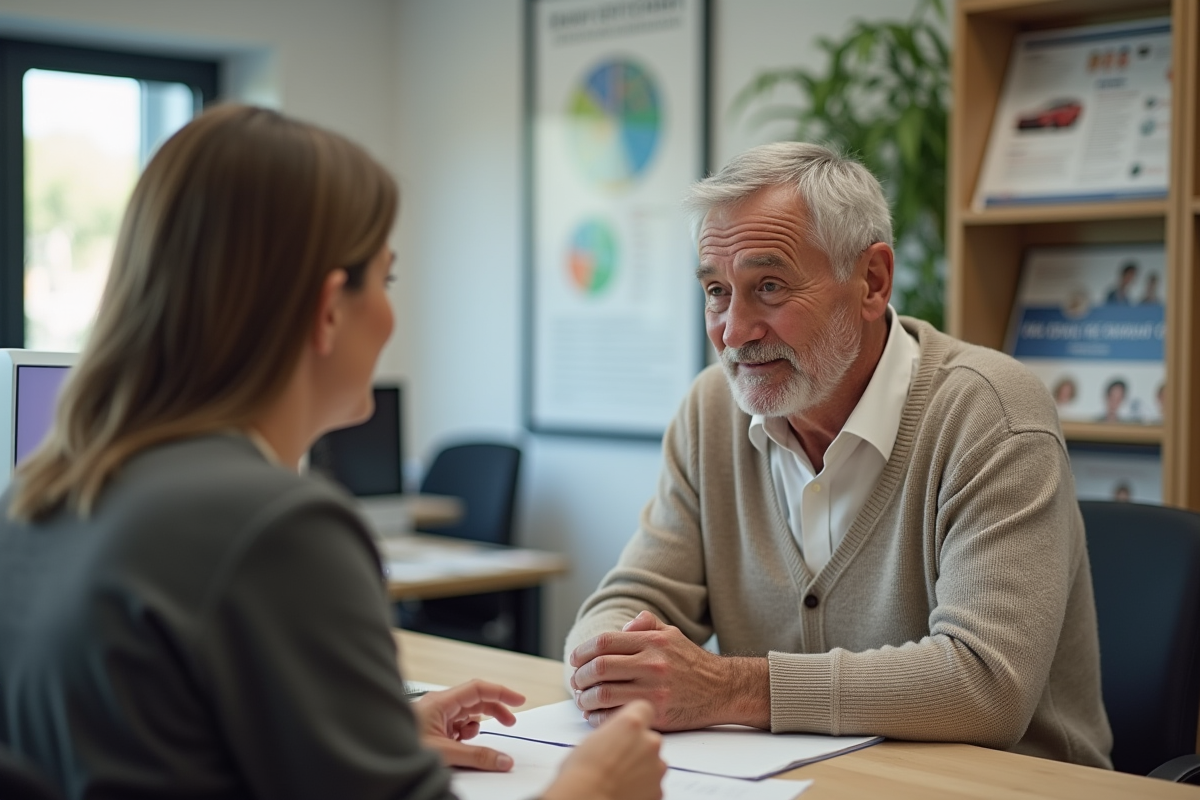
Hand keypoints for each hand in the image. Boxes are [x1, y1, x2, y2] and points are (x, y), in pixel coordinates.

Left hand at [411, 679, 523, 770]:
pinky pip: (458, 729)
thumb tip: (503, 760)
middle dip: (494, 711)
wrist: (378, 755)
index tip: (519, 699)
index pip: (478, 688)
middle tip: (510, 722)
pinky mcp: (433, 729)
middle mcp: (439, 705)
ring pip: (467, 717)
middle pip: (476, 701)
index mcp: (441, 701)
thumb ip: (477, 756)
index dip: (501, 692)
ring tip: (470, 744)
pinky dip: (465, 738)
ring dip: (475, 729)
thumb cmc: (401, 746)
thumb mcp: (445, 753)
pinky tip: (458, 748)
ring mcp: (436, 717)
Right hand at [541, 700, 665, 799]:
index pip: (644, 708)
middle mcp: (650, 742)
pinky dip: (642, 787)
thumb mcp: (591, 740)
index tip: (627, 727)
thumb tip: (613, 739)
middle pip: (649, 738)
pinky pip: (652, 784)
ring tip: (617, 778)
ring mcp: (657, 768)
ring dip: (640, 768)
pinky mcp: (659, 791)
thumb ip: (612, 734)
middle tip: (616, 759)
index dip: (635, 718)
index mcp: (631, 723)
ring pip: (653, 763)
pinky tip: (623, 790)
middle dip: (637, 747)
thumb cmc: (581, 774)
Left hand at [568, 610, 768, 730]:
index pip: (604, 643)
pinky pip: (616, 715)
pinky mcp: (657, 713)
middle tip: (576, 680)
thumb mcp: (672, 633)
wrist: (722, 690)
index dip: (583, 651)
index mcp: (653, 642)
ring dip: (585, 698)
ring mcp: (654, 690)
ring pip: (603, 694)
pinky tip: (595, 715)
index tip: (576, 659)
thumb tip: (623, 626)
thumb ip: (646, 623)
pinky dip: (598, 717)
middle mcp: (652, 664)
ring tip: (583, 698)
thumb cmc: (692, 662)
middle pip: (599, 668)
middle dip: (580, 675)